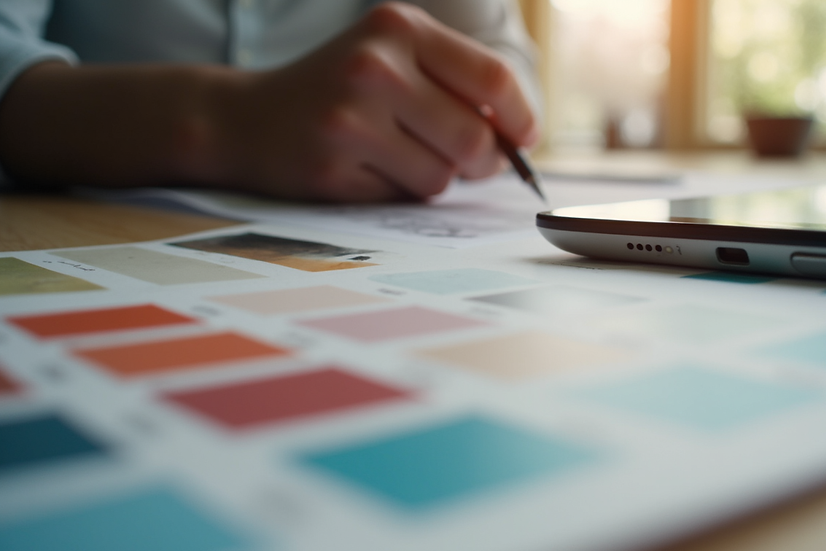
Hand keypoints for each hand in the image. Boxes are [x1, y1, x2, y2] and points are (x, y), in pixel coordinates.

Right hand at [212, 2, 538, 201]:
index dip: (520, 117)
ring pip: (442, 175)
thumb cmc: (338, 91)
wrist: (245, 118)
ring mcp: (351, 117)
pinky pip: (403, 196)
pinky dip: (399, 190)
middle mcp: (376, 66)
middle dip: (484, 162)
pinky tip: (368, 168)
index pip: (491, 78)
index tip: (524, 138)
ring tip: (400, 155)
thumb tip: (517, 138)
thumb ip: (454, 83)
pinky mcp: (333, 166)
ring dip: (437, 177)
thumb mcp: (393, 58)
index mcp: (399, 27)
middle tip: (473, 164)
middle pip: (474, 137)